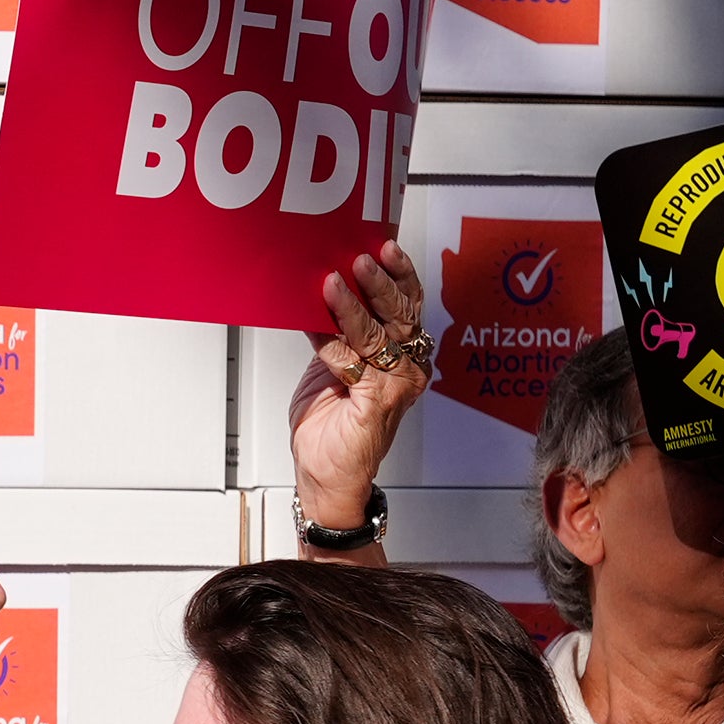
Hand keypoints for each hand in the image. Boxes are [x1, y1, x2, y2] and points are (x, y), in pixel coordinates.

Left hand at [293, 240, 430, 529]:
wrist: (327, 477)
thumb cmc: (332, 425)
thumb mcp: (334, 367)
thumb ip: (339, 334)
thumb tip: (321, 292)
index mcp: (404, 356)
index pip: (409, 305)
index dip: (400, 274)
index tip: (385, 245)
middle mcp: (407, 369)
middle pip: (401, 314)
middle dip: (380, 282)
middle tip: (361, 257)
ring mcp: (394, 386)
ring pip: (378, 333)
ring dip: (355, 305)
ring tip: (334, 280)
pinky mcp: (374, 404)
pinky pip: (352, 361)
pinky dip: (331, 338)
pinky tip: (314, 319)